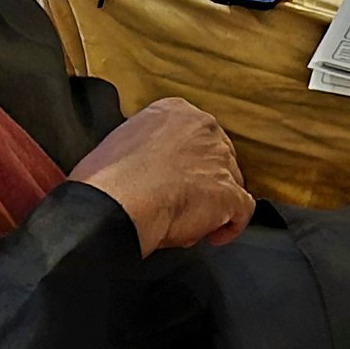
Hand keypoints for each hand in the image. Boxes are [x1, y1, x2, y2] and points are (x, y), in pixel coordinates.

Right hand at [70, 97, 254, 255]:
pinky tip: (213, 236)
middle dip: (205, 180)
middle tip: (185, 202)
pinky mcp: (228, 192)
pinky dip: (231, 226)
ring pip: (232, 181)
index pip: (197, 135)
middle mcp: (204, 128)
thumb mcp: (123, 140)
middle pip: (219, 156)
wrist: (115, 203)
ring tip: (192, 222)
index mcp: (176, 111)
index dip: (190, 161)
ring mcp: (219, 159)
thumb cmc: (106, 179)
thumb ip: (148, 145)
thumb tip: (148, 164)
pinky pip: (243, 210)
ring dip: (216, 203)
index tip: (178, 177)